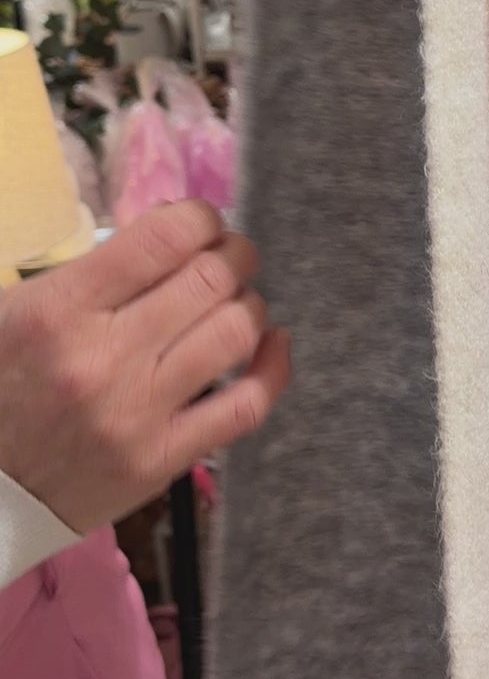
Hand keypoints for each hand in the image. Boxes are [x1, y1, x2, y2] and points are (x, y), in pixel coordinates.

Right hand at [0, 202, 289, 535]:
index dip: (200, 218)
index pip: (164, 238)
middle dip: (233, 254)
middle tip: (226, 257)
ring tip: (234, 302)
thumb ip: (88, 273)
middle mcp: (104, 357)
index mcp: (58, 310)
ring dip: (248, 304)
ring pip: (236, 332)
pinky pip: (247, 406)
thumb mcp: (14, 309)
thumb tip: (169, 236)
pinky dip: (273, 367)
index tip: (200, 224)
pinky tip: (272, 344)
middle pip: (211, 278)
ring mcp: (138, 413)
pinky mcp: (162, 460)